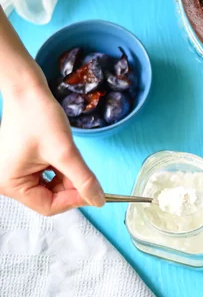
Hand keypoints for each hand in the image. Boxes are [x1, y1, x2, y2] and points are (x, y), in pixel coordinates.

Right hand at [0, 79, 104, 214]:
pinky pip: (46, 176)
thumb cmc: (38, 116)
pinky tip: (65, 155)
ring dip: (67, 178)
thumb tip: (98, 201)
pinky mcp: (22, 165)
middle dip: (71, 188)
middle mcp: (9, 182)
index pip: (49, 206)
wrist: (27, 90)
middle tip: (86, 173)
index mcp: (11, 184)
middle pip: (50, 199)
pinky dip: (60, 170)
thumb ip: (83, 179)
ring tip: (70, 156)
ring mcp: (15, 173)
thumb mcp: (65, 151)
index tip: (94, 191)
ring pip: (51, 188)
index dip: (74, 200)